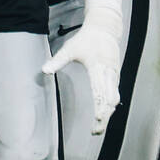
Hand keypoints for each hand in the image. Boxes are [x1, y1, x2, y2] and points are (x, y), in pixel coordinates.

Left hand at [43, 14, 120, 133]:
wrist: (105, 28)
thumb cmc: (86, 39)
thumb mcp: (69, 48)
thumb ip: (57, 61)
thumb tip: (44, 71)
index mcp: (98, 67)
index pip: (100, 92)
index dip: (99, 108)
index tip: (96, 120)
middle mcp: (109, 73)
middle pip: (109, 100)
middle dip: (104, 116)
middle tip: (96, 130)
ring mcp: (114, 74)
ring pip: (114, 98)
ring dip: (108, 113)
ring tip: (99, 127)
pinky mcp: (115, 75)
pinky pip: (114, 93)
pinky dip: (110, 105)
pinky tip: (105, 115)